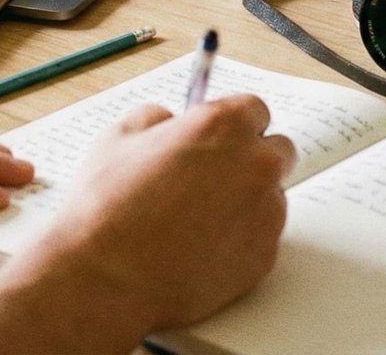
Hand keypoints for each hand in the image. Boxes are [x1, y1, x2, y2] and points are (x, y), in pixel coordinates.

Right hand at [34, 96, 295, 328]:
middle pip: (278, 151)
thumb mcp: (120, 138)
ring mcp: (265, 213)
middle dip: (252, 159)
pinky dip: (241, 240)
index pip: (255, 110)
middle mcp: (256, 165)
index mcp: (224, 126)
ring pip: (271, 198)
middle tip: (214, 177)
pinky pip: (263, 239)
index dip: (234, 124)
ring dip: (247, 201)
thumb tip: (168, 122)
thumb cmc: (109, 208)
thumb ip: (155, 118)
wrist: (106, 276)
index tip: (221, 137)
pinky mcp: (264, 257)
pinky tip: (201, 247)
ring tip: (197, 220)